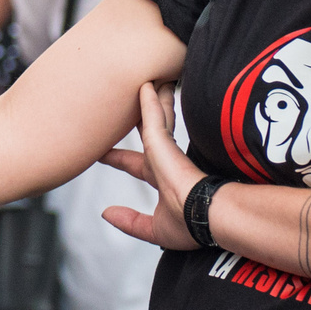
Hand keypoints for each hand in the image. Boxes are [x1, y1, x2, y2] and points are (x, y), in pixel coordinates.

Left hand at [99, 82, 202, 250]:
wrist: (208, 215)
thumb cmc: (190, 226)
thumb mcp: (154, 228)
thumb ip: (131, 221)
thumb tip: (106, 214)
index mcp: (164, 182)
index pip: (136, 165)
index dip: (119, 158)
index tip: (102, 152)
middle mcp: (166, 162)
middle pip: (150, 132)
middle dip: (141, 117)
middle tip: (125, 101)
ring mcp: (166, 150)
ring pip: (155, 118)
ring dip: (151, 100)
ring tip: (144, 80)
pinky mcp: (163, 142)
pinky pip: (151, 115)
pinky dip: (147, 100)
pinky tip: (143, 84)